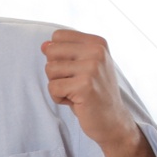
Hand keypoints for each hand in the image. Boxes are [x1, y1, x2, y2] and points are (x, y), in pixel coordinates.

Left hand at [42, 29, 156, 156]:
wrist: (113, 120)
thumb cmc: (94, 92)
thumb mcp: (84, 66)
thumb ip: (64, 53)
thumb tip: (43, 46)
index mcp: (97, 42)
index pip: (57, 36)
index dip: (58, 56)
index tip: (75, 69)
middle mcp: (96, 51)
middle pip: (51, 52)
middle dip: (55, 71)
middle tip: (74, 83)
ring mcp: (91, 68)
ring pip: (50, 70)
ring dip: (57, 86)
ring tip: (76, 92)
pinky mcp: (84, 86)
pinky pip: (52, 88)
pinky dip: (59, 98)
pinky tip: (75, 101)